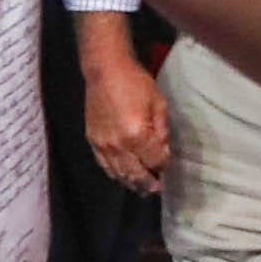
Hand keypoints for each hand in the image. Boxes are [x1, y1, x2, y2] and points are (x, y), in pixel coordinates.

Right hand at [81, 47, 171, 192]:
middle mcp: (118, 145)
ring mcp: (103, 145)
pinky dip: (115, 174)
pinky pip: (104, 165)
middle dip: (149, 184)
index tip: (168, 167)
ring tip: (143, 189)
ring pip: (119, 174)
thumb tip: (165, 153)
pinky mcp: (92, 141)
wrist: (105, 71)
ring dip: (132, 183)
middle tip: (157, 190)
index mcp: (137, 135)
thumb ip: (162, 131)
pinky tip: (123, 177)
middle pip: (136, 174)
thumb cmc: (136, 83)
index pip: (154, 161)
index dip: (163, 166)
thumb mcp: (158, 104)